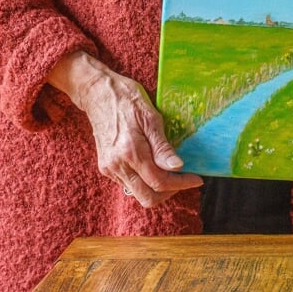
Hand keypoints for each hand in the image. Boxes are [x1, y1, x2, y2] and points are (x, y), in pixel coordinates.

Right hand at [48, 51, 201, 207]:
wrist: (96, 93)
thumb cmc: (126, 99)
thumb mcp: (150, 117)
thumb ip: (162, 146)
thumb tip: (178, 167)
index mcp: (131, 152)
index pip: (160, 182)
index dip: (181, 184)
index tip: (196, 179)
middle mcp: (117, 165)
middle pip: (148, 198)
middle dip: (169, 191)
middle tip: (183, 178)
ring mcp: (109, 168)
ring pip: (138, 194)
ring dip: (156, 188)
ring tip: (170, 172)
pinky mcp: (105, 167)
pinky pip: (129, 185)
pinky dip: (144, 182)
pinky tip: (153, 166)